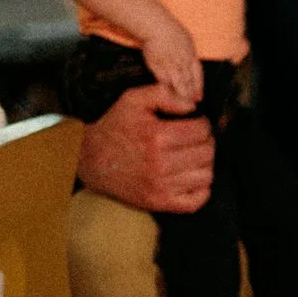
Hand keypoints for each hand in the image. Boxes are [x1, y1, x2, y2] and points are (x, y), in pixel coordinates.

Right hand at [77, 81, 215, 213]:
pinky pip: (196, 201)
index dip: (202, 124)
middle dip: (205, 142)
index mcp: (156, 137)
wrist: (90, 160)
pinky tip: (191, 176)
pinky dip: (201, 189)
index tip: (194, 123)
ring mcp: (160, 186)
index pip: (202, 130)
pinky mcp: (159, 202)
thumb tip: (193, 105)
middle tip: (194, 139)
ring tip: (191, 156)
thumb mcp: (133, 100)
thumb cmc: (115, 127)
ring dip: (204, 164)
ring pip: (206, 175)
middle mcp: (160, 164)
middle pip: (207, 152)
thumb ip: (165, 94)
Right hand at [138, 24, 203, 111]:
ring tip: (181, 104)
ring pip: (177, 82)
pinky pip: (163, 80)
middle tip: (191, 105)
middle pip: (188, 80)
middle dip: (190, 93)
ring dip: (180, 93)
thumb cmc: (170, 30)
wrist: (155, 25)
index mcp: (191, 54)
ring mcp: (170, 63)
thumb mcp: (186, 40)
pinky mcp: (157, 64)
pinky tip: (167, 96)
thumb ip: (189, 53)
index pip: (197, 74)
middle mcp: (182, 60)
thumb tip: (192, 62)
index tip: (199, 97)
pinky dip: (166, 89)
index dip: (199, 87)